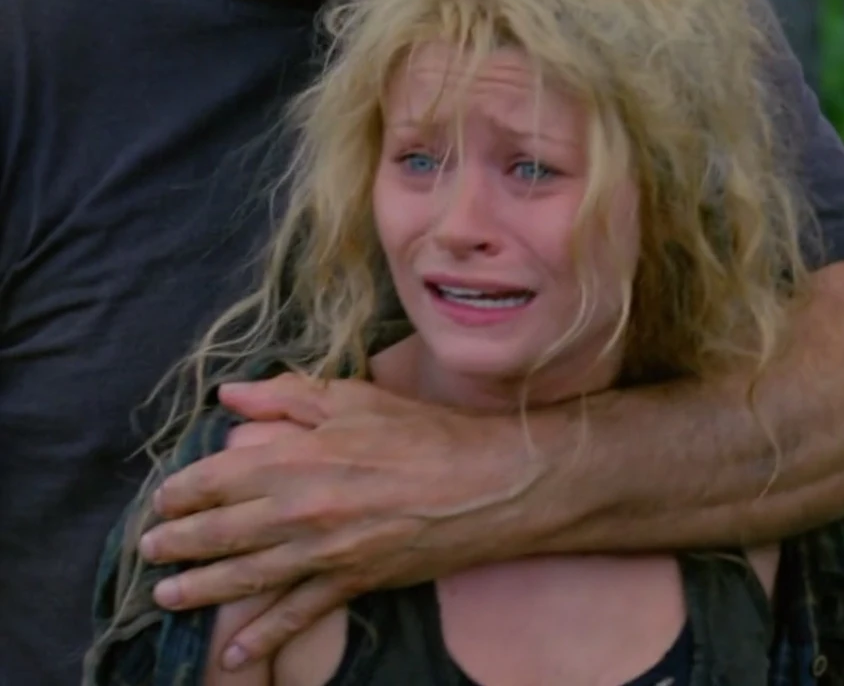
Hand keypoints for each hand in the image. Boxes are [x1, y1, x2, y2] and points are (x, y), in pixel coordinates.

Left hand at [138, 374, 556, 669]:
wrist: (488, 484)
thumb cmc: (425, 434)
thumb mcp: (355, 398)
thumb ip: (288, 395)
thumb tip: (232, 395)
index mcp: (292, 459)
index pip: (212, 480)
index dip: (180, 492)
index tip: (164, 499)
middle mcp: (296, 511)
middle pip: (217, 533)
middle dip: (174, 544)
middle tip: (149, 550)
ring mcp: (322, 553)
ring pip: (243, 577)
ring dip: (198, 589)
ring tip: (167, 595)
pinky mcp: (351, 582)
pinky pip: (296, 615)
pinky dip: (261, 638)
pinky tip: (234, 654)